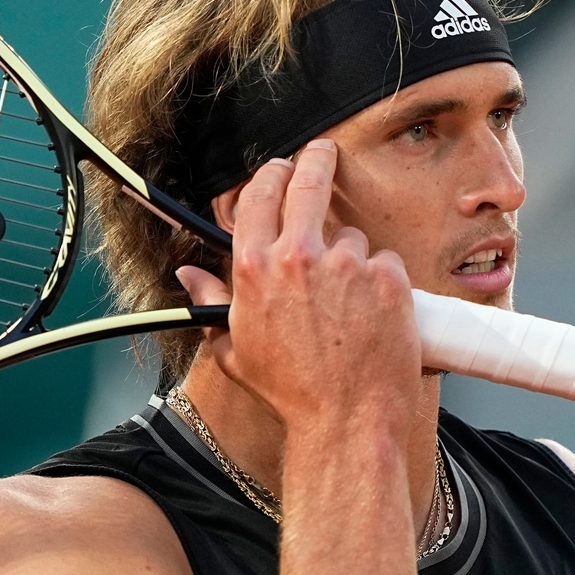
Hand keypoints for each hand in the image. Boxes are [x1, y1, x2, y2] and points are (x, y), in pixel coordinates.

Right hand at [176, 139, 420, 435]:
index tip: (281, 169)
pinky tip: (375, 313)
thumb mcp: (235, 348)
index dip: (270, 175)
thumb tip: (188, 274)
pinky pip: (385, 262)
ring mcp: (346, 264)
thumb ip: (211, 302)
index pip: (258, 196)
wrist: (346, 421)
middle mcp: (297, 257)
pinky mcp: (387, 277)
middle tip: (323, 153)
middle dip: (315, 160)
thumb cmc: (290, 392)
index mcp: (254, 269)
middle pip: (306, 182)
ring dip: (351, 256)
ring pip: (351, 236)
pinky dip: (383, 281)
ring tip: (349, 302)